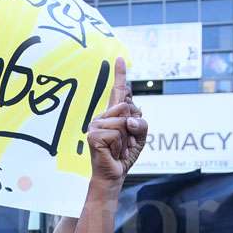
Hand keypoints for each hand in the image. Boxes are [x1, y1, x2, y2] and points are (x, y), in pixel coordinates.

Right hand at [87, 58, 147, 183]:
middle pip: (127, 107)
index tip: (120, 58)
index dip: (120, 74)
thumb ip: (140, 123)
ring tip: (118, 149)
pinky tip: (112, 151)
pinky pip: (116, 132)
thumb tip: (127, 119)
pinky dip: (119, 145)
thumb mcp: (140, 137)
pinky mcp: (92, 135)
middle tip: (126, 142)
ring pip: (123, 121)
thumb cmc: (124, 155)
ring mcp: (95, 125)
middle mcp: (102, 116)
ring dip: (127, 139)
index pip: (119, 91)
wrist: (113, 175)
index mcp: (114, 114)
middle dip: (133, 126)